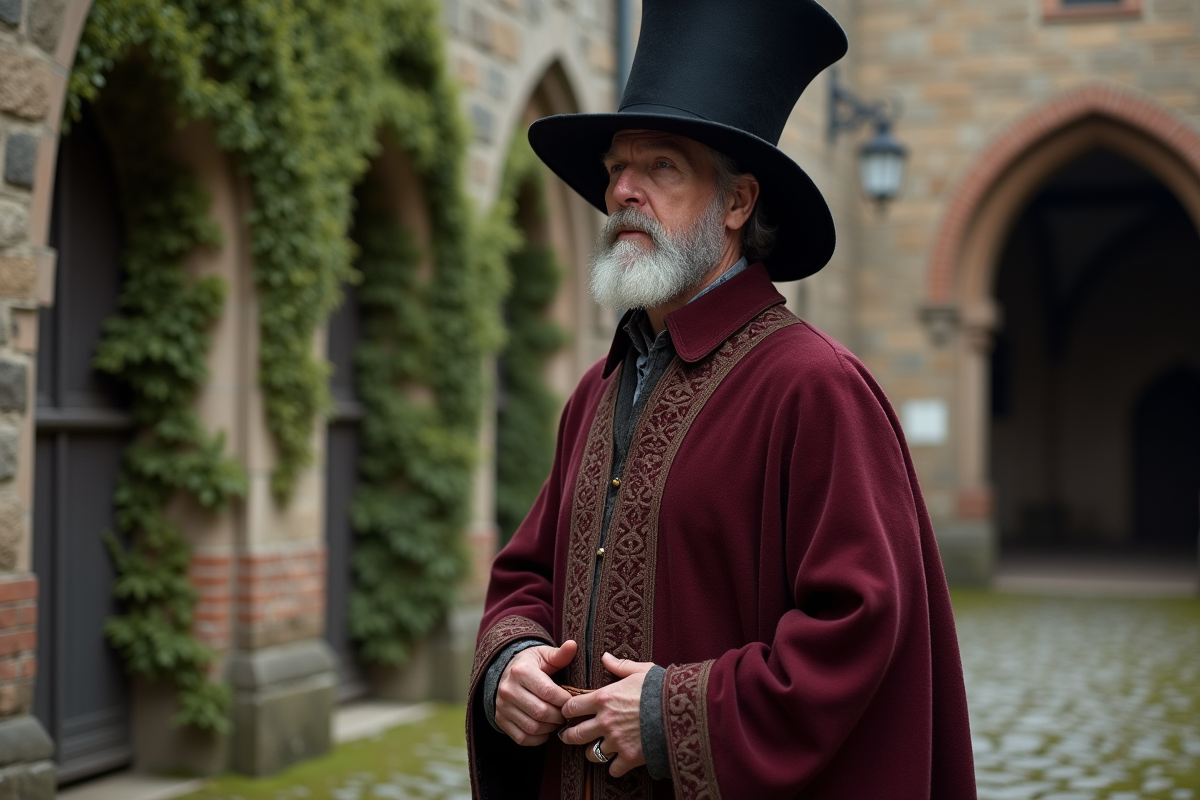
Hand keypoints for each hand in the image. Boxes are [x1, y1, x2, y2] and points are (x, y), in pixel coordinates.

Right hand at [495, 640, 576, 745]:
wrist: (505, 672)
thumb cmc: (532, 664)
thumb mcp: (544, 655)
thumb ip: (560, 654)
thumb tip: (572, 645)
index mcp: (521, 671)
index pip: (548, 692)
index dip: (565, 701)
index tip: (572, 702)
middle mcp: (508, 689)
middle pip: (541, 712)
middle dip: (559, 717)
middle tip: (567, 715)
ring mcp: (502, 706)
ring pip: (532, 727)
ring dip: (550, 729)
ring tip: (557, 721)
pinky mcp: (500, 720)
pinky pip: (521, 738)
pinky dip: (537, 739)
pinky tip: (545, 730)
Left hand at [559, 652, 654, 777]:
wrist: (681, 710)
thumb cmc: (661, 688)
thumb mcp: (641, 671)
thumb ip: (620, 666)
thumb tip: (605, 657)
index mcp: (604, 698)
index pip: (571, 707)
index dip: (567, 710)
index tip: (568, 712)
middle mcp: (605, 721)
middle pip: (574, 735)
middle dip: (569, 736)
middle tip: (568, 736)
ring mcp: (616, 741)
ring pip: (591, 754)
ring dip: (592, 752)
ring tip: (596, 749)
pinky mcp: (629, 757)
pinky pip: (612, 769)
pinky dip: (614, 767)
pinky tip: (618, 761)